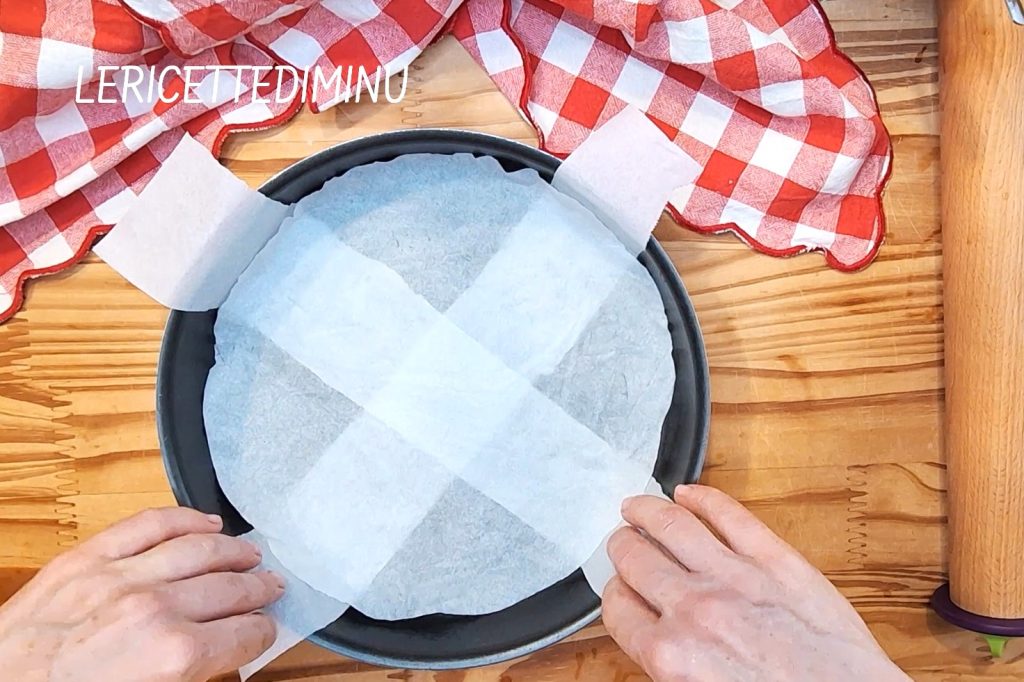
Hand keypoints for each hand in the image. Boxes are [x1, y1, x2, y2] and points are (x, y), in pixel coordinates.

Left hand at [0, 507, 281, 681]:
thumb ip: (190, 673)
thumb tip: (218, 657)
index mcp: (174, 656)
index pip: (244, 634)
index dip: (263, 631)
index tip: (266, 628)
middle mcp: (154, 610)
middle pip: (230, 588)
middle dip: (259, 589)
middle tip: (272, 587)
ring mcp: (120, 578)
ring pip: (198, 548)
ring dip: (233, 550)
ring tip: (249, 554)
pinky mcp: (86, 559)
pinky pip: (148, 525)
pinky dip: (183, 519)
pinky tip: (206, 523)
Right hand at [604, 485, 910, 681]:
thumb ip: (671, 662)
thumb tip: (657, 640)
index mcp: (670, 654)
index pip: (618, 607)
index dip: (614, 594)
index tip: (619, 588)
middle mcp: (694, 609)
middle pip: (635, 558)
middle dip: (623, 546)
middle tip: (622, 540)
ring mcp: (735, 577)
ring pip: (672, 525)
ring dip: (647, 510)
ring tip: (638, 505)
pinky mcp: (777, 561)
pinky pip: (729, 516)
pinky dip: (703, 498)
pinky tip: (689, 494)